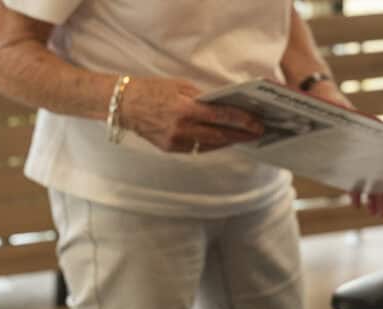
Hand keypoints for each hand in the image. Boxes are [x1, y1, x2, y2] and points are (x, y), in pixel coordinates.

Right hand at [120, 77, 263, 152]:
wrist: (125, 105)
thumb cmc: (153, 90)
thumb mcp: (180, 86)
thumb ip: (203, 97)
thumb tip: (226, 105)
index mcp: (185, 109)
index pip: (222, 116)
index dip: (242, 121)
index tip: (257, 123)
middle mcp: (182, 128)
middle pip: (220, 136)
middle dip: (241, 135)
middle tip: (258, 133)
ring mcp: (176, 142)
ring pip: (210, 145)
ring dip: (229, 141)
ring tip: (244, 137)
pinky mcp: (171, 149)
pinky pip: (197, 149)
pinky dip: (211, 144)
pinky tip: (222, 140)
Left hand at [304, 81, 382, 217]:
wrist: (319, 97)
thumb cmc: (329, 102)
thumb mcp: (337, 109)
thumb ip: (343, 115)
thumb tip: (349, 118)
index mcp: (372, 133)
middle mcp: (370, 144)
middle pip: (380, 172)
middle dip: (382, 194)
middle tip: (382, 213)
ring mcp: (360, 151)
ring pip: (370, 177)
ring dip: (373, 196)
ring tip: (374, 213)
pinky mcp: (348, 157)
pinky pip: (355, 176)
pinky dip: (356, 190)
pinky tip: (358, 203)